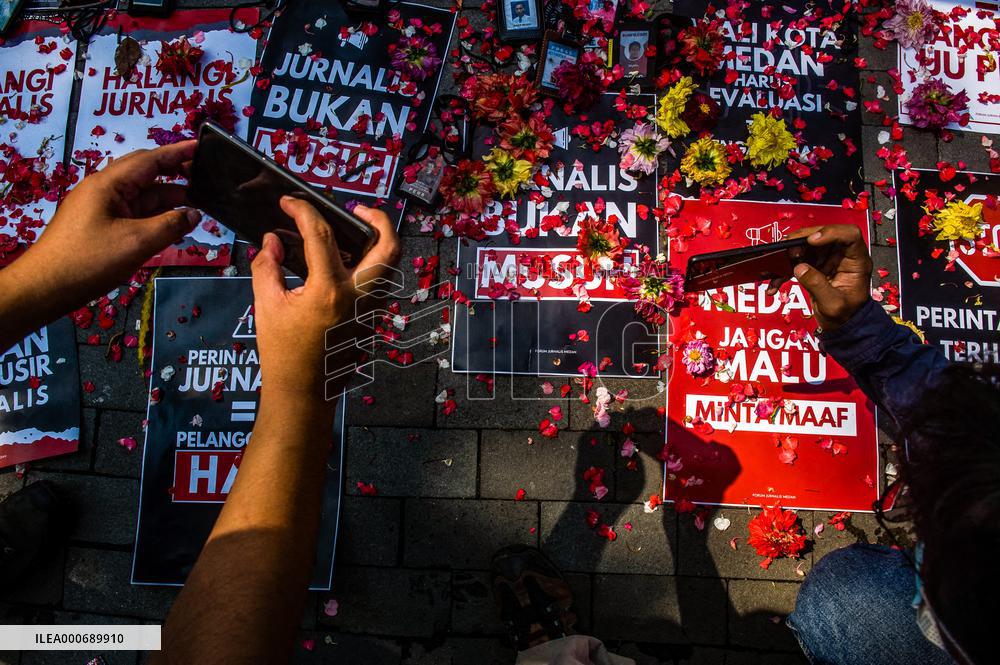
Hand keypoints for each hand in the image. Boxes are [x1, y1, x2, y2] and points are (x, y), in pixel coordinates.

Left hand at [0, 141, 201, 348]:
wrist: (46, 287)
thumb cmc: (89, 260)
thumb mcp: (137, 242)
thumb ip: (170, 226)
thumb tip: (194, 215)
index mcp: (108, 184)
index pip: (149, 160)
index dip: (177, 153)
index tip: (200, 147)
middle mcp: (104, 190)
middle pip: (145, 174)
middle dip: (175, 174)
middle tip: (204, 177)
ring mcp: (102, 208)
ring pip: (142, 196)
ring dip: (168, 200)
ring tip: (198, 206)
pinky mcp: (101, 226)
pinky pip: (134, 214)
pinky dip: (156, 216)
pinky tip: (174, 224)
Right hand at [251, 197, 398, 400]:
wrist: (303, 394)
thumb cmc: (282, 353)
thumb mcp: (266, 305)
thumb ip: (267, 266)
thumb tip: (272, 240)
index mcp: (330, 291)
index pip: (321, 235)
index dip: (303, 211)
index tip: (289, 202)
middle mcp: (359, 297)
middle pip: (388, 246)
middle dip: (377, 219)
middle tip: (356, 209)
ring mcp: (371, 309)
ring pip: (390, 264)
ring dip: (377, 242)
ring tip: (352, 231)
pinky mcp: (371, 318)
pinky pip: (378, 281)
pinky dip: (369, 263)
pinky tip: (345, 260)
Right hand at [776, 224, 872, 331]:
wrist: (841, 324)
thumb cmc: (845, 315)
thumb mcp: (833, 304)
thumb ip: (817, 285)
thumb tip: (800, 268)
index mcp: (856, 262)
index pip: (850, 235)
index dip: (831, 232)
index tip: (812, 240)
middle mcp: (842, 256)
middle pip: (824, 235)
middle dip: (803, 239)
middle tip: (787, 247)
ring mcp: (827, 259)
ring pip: (807, 245)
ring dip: (790, 252)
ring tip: (778, 261)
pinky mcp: (814, 266)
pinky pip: (797, 261)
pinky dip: (784, 270)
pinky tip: (775, 282)